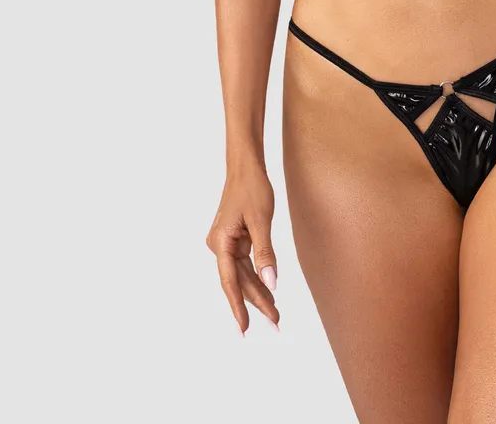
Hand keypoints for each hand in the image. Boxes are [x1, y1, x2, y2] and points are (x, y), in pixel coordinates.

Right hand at [206, 161, 279, 335]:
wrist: (245, 166)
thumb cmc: (252, 188)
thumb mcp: (261, 221)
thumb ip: (265, 253)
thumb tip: (271, 282)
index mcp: (220, 243)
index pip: (230, 282)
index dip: (238, 307)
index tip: (245, 329)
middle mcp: (219, 246)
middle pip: (238, 281)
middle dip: (256, 303)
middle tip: (275, 323)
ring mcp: (225, 244)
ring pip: (242, 275)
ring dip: (258, 292)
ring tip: (275, 313)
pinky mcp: (233, 239)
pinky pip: (245, 264)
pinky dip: (257, 276)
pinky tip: (268, 290)